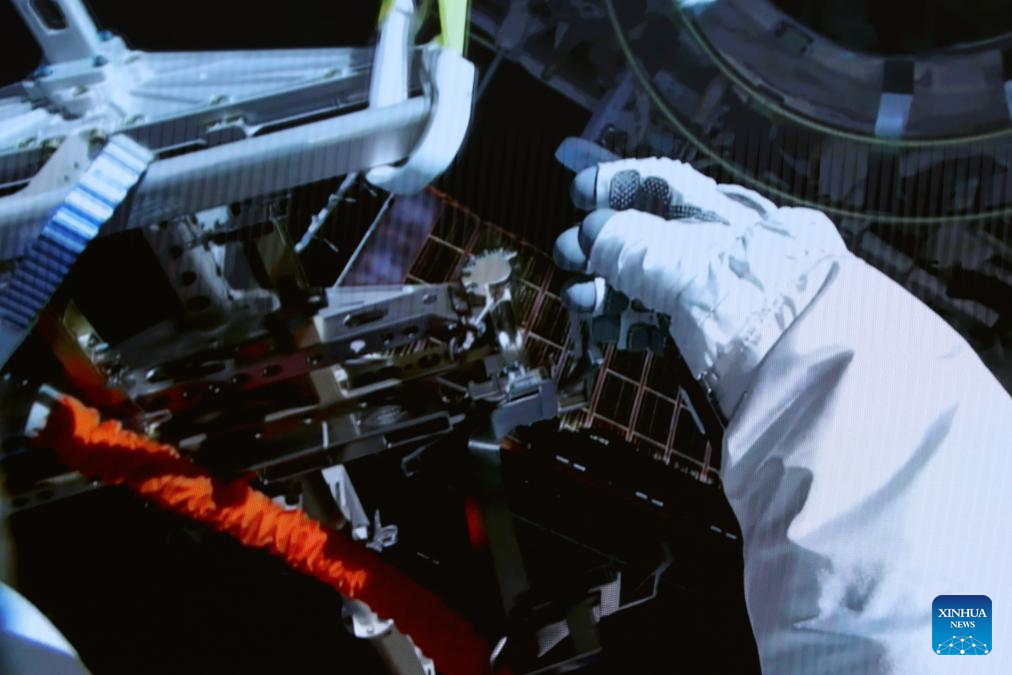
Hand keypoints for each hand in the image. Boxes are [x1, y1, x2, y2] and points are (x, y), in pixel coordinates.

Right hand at [553, 157, 848, 413]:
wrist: (794, 352)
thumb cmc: (742, 290)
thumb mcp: (677, 257)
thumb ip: (629, 244)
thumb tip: (591, 234)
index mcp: (709, 211)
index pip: (655, 180)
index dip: (612, 176)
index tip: (573, 175)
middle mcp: (704, 245)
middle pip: (639, 234)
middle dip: (596, 241)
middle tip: (563, 251)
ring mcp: (701, 290)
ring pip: (639, 280)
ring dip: (602, 287)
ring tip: (575, 298)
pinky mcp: (699, 330)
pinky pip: (652, 319)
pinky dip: (622, 321)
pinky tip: (598, 327)